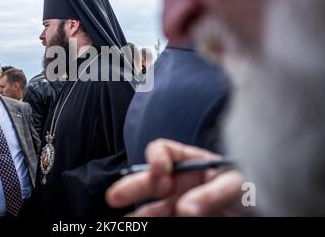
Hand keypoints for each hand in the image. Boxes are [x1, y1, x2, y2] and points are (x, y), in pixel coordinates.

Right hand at [106, 139, 244, 215]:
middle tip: (114, 198)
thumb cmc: (254, 188)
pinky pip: (162, 220)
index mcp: (192, 163)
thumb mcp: (238, 184)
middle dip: (131, 187)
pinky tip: (141, 225)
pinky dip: (151, 222)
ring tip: (125, 224)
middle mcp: (181, 183)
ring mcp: (180, 205)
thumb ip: (213, 193)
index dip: (156, 159)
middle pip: (150, 181)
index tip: (161, 174)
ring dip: (138, 214)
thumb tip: (185, 209)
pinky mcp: (182, 219)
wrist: (262, 208)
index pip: (164, 151)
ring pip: (152, 208)